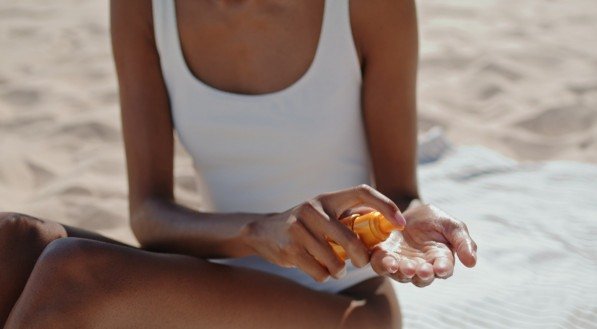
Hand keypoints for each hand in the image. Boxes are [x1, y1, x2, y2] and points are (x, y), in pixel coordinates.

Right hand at [244, 185, 405, 281]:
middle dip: (362, 257)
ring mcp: (299, 227)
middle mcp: (313, 208)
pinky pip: (319, 271)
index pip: (362, 191)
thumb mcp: (325, 214)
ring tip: (337, 269)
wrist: (265, 232)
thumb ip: (350, 217)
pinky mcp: (289, 247)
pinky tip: (320, 270)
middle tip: (363, 263)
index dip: (385, 205)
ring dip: (340, 270)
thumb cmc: (306, 226)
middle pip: (351, 237)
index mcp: (328, 198)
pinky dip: (324, 275)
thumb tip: (385, 227)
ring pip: (334, 260)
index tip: (400, 224)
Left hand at [370, 202, 476, 286]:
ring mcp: (401, 264)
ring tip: (404, 267)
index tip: (441, 268)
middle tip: (422, 269)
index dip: (443, 269)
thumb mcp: (451, 225)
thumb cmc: (432, 220)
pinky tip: (388, 262)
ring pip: (402, 276)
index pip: (444, 270)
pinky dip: (384, 265)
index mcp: (440, 260)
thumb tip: (472, 263)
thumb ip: (463, 242)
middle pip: (422, 278)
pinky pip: (382, 266)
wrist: (406, 211)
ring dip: (403, 273)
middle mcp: (421, 267)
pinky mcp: (384, 257)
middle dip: (422, 275)